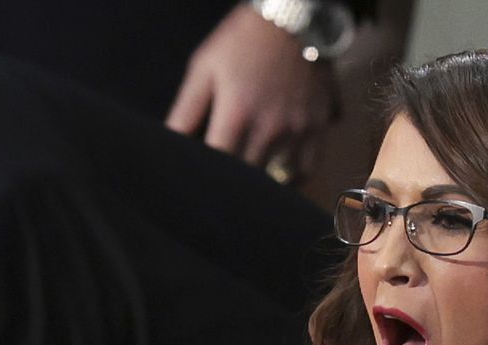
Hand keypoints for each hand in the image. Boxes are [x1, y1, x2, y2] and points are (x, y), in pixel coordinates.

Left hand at [166, 5, 338, 176]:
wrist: (293, 21)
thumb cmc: (241, 42)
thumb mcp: (205, 67)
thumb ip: (186, 109)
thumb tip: (170, 142)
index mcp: (236, 114)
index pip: (218, 163)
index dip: (207, 175)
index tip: (201, 177)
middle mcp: (269, 129)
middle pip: (248, 175)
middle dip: (233, 180)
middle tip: (223, 180)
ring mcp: (297, 131)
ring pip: (279, 178)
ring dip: (262, 180)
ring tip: (250, 178)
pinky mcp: (318, 127)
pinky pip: (307, 167)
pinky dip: (292, 174)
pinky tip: (280, 169)